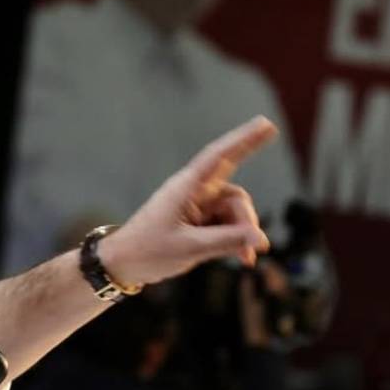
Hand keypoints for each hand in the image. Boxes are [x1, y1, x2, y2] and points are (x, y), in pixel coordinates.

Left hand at [99, 116, 276, 287]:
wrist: (123, 265)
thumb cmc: (148, 251)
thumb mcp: (191, 248)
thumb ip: (228, 241)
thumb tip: (261, 238)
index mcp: (186, 188)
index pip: (219, 156)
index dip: (244, 138)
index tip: (266, 123)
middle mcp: (194, 192)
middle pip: (235, 195)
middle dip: (247, 220)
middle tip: (256, 246)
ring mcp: (197, 208)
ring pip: (233, 213)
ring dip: (242, 235)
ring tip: (245, 258)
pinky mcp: (199, 223)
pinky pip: (227, 226)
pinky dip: (236, 241)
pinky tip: (244, 258)